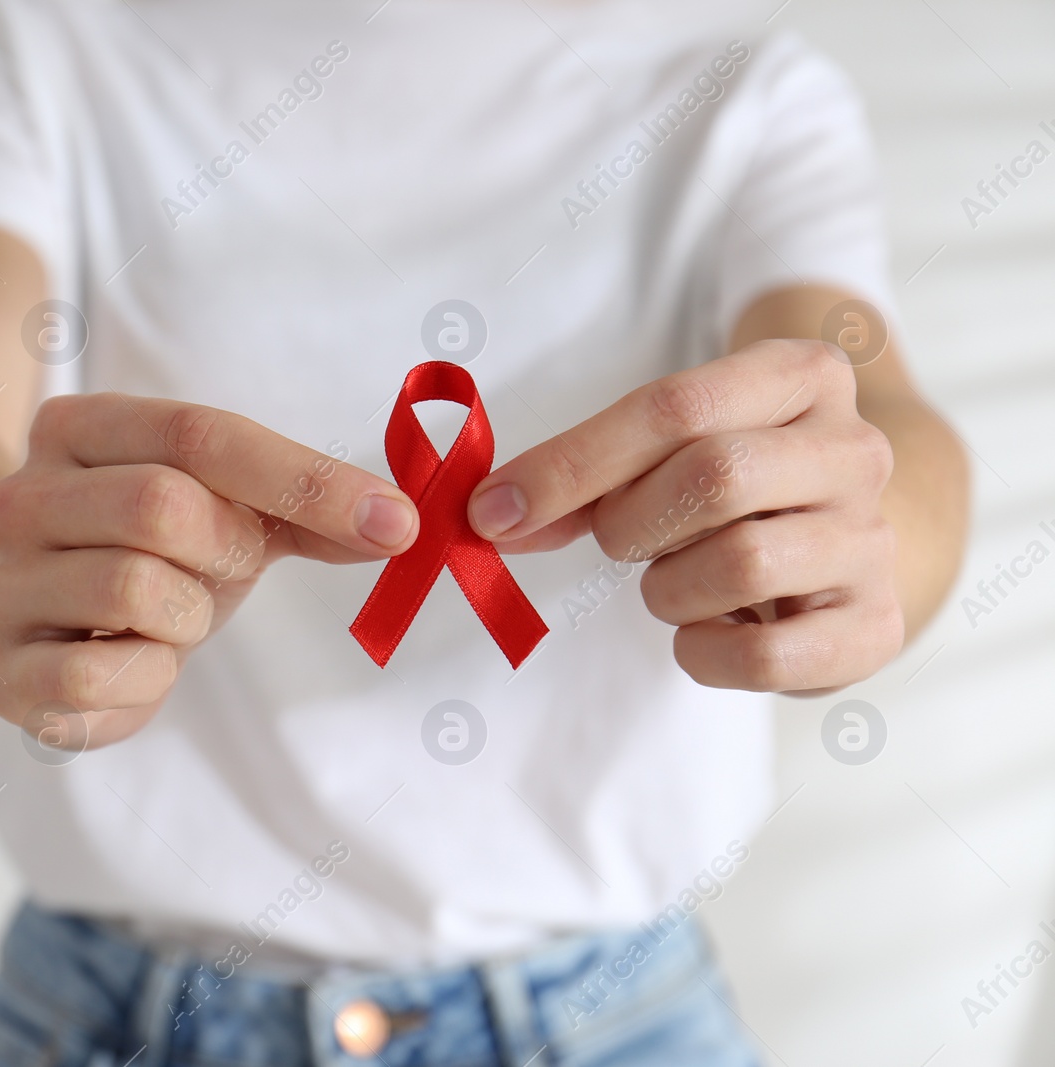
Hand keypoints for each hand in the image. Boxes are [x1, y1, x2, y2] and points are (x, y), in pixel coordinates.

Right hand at [0, 393, 418, 746]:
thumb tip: (398, 522)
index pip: (201, 436)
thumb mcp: (226, 506)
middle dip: (225, 551)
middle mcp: (22, 496)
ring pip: (133, 590)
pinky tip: (139, 666)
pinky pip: (95, 679)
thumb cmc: (148, 549)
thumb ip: (309, 507)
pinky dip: (146, 682)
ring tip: (169, 618)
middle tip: (222, 570)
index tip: (394, 521)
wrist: (36, 615)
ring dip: (186, 620)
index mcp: (78, 428)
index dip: (306, 479)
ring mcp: (1, 585)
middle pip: (162, 505)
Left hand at [467, 340, 902, 693]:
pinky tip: (708, 629)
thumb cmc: (729, 489)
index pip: (675, 407)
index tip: (494, 510)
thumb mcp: (662, 450)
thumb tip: (490, 515)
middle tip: (620, 541)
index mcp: (800, 375)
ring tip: (676, 580)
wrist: (838, 545)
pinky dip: (705, 652)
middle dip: (631, 523)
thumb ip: (580, 474)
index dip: (572, 464)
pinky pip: (765, 656)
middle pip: (714, 476)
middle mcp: (854, 450)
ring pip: (741, 564)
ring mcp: (873, 539)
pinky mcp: (876, 626)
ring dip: (668, 589)